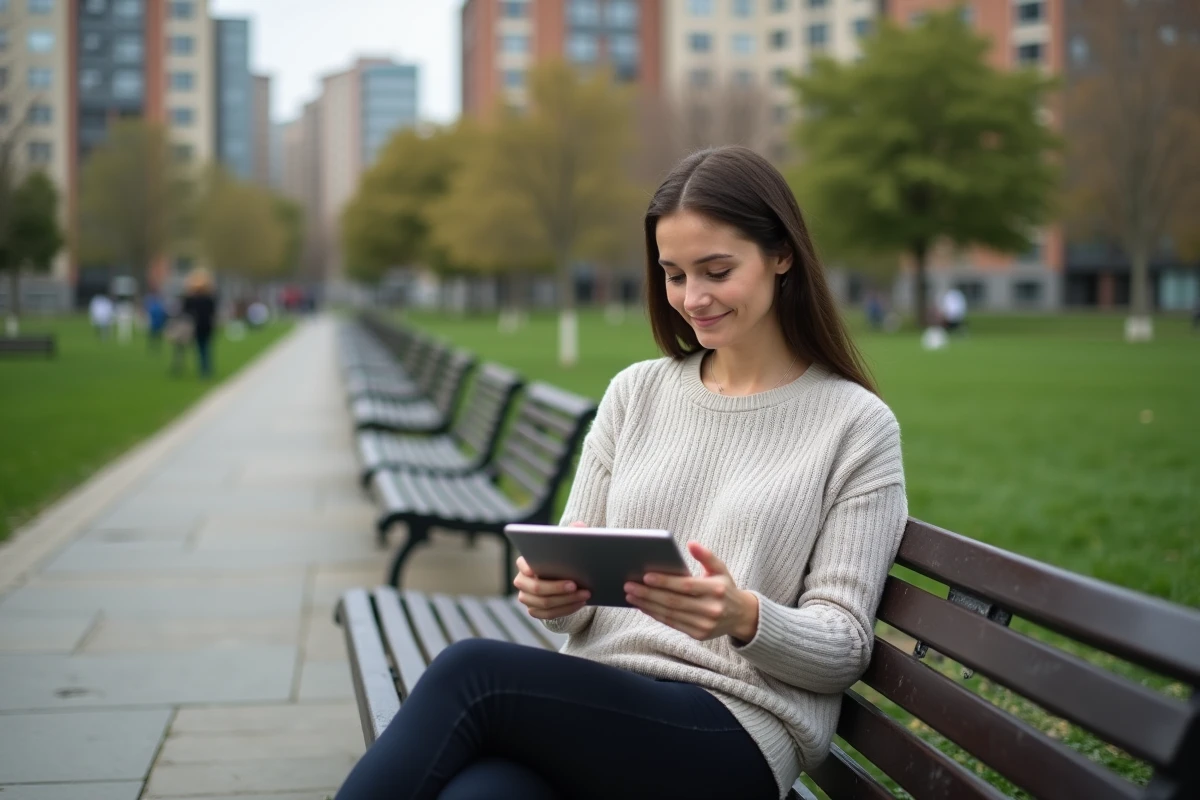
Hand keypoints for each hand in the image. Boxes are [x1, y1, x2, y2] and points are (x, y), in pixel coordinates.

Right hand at [514, 521, 590, 618]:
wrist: (561, 577)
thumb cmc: (562, 557)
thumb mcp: (566, 543)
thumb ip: (571, 532)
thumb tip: (579, 526)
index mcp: (524, 562)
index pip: (524, 565)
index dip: (533, 568)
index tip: (544, 569)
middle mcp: (521, 581)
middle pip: (535, 588)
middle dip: (556, 588)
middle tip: (575, 585)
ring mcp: (526, 598)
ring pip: (543, 604)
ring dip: (565, 600)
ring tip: (584, 594)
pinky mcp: (534, 610)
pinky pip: (548, 615)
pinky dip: (565, 610)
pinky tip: (580, 603)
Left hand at [624, 541, 758, 641]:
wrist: (742, 616)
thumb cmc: (725, 587)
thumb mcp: (720, 569)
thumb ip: (706, 556)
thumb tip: (691, 544)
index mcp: (716, 590)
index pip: (685, 586)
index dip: (665, 582)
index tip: (645, 576)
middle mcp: (711, 609)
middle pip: (673, 601)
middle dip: (648, 594)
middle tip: (629, 586)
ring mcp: (705, 624)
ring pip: (670, 614)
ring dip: (647, 605)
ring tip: (631, 596)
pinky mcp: (698, 634)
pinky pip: (672, 624)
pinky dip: (656, 615)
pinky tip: (643, 606)